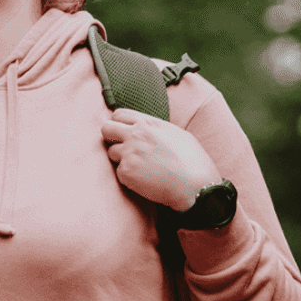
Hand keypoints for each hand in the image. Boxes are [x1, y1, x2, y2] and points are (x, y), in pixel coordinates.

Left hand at [100, 109, 221, 211]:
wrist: (194, 185)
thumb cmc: (192, 161)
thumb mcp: (177, 134)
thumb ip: (156, 128)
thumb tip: (146, 128)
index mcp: (148, 123)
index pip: (118, 115)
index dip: (118, 124)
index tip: (122, 133)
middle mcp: (135, 135)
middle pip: (106, 129)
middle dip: (110, 138)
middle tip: (122, 149)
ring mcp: (129, 153)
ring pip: (111, 152)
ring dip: (121, 160)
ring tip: (142, 168)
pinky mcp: (125, 172)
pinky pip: (118, 172)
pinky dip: (128, 177)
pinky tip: (144, 180)